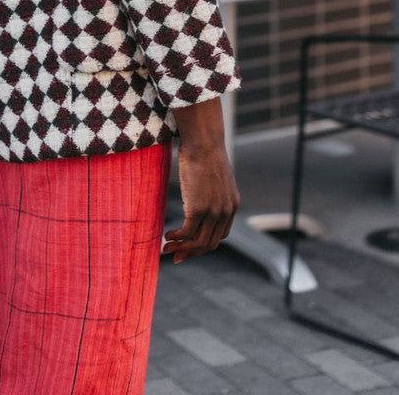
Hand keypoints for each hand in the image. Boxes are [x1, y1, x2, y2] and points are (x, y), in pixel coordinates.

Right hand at [163, 99, 239, 263]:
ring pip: (198, 242)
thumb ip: (211, 191)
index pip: (220, 236)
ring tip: (167, 248)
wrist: (203, 141)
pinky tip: (166, 236)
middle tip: (176, 256)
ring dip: (182, 248)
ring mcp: (213, 211)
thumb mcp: (214, 176)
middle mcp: (225, 211)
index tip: (189, 247)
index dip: (204, 244)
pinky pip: (187, 232)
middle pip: (210, 244)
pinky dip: (176, 237)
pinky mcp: (198, 208)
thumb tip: (198, 192)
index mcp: (231, 205)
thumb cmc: (204, 152)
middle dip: (191, 253)